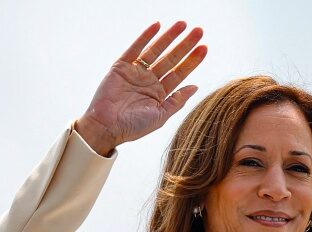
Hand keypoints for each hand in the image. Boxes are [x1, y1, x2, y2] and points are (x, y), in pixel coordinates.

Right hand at [76, 21, 206, 155]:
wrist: (107, 127)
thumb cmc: (133, 127)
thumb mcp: (160, 116)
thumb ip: (177, 101)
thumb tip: (195, 87)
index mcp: (160, 93)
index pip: (179, 73)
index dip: (192, 61)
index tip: (204, 48)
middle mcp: (149, 81)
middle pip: (171, 59)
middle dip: (185, 45)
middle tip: (199, 31)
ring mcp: (136, 72)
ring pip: (156, 50)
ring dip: (169, 37)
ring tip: (182, 24)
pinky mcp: (121, 66)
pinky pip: (135, 48)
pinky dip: (145, 37)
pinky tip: (157, 26)